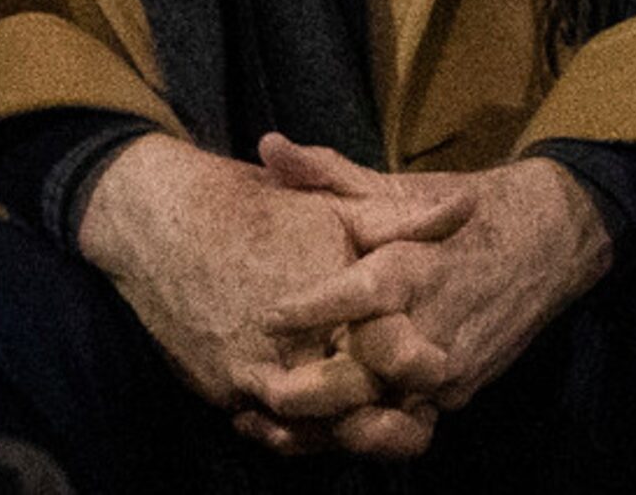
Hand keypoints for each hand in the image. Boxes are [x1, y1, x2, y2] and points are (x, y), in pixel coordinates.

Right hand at [73, 133, 464, 426]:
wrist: (165, 224)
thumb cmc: (261, 210)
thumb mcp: (340, 207)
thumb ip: (407, 221)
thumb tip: (471, 206)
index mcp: (337, 306)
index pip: (394, 363)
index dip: (420, 376)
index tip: (438, 378)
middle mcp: (297, 351)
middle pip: (356, 408)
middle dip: (386, 419)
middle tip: (414, 417)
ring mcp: (255, 377)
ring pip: (314, 427)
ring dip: (340, 428)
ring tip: (368, 420)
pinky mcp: (224, 391)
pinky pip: (270, 427)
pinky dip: (294, 429)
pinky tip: (316, 419)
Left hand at [244, 139, 614, 458]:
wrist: (552, 238)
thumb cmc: (464, 209)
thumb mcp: (398, 189)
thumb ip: (329, 175)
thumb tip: (267, 146)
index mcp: (418, 264)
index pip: (364, 292)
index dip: (315, 307)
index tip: (269, 316)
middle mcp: (436, 318)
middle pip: (374, 364)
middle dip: (324, 380)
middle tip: (271, 385)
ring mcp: (453, 361)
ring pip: (392, 405)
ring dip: (343, 413)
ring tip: (288, 416)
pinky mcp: (462, 391)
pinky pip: (411, 421)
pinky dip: (372, 425)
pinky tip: (332, 421)